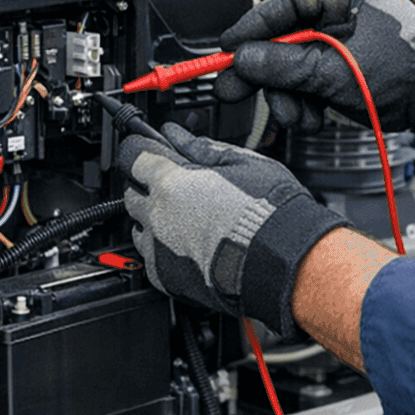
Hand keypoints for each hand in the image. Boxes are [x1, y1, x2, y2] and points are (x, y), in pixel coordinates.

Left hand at [120, 122, 347, 335]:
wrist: (283, 260)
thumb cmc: (269, 212)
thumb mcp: (242, 162)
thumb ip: (202, 147)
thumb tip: (177, 136)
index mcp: (172, 182)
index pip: (132, 155)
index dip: (142, 148)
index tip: (150, 149)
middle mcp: (158, 216)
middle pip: (131, 192)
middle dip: (148, 184)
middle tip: (178, 183)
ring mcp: (159, 250)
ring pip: (139, 226)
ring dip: (155, 217)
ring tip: (190, 217)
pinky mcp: (166, 278)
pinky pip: (151, 257)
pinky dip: (164, 248)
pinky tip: (192, 242)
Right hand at [213, 0, 414, 142]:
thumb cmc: (410, 73)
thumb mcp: (336, 72)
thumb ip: (285, 66)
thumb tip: (243, 61)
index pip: (282, 3)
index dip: (250, 28)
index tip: (227, 50)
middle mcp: (345, 9)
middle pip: (285, 37)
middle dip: (268, 73)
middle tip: (235, 90)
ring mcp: (348, 37)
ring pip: (297, 63)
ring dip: (289, 94)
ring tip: (296, 116)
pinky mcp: (352, 63)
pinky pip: (315, 77)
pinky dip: (308, 99)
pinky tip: (313, 116)